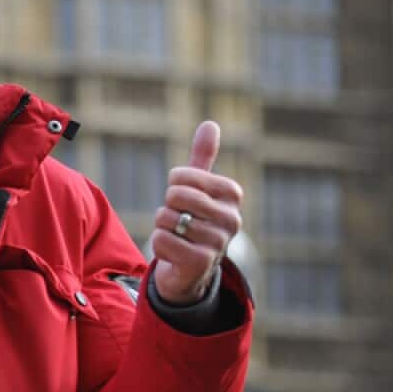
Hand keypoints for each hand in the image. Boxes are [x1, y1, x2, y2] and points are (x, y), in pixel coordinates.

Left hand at [150, 121, 243, 305]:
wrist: (192, 267)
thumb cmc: (194, 219)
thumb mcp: (198, 187)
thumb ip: (203, 157)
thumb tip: (210, 124)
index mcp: (231, 193)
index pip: (181, 175)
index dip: (173, 185)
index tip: (184, 199)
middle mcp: (232, 217)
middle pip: (174, 195)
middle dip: (168, 207)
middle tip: (180, 219)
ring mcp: (219, 241)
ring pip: (165, 218)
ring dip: (163, 228)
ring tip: (179, 237)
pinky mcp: (201, 261)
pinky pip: (160, 240)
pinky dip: (160, 246)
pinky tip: (175, 253)